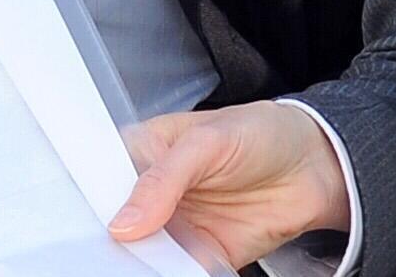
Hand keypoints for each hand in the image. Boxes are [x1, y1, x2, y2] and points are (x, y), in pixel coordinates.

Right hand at [107, 102, 352, 268]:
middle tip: (103, 249)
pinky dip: (168, 276)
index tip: (78, 221)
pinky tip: (162, 272)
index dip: (88, 199)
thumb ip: (165, 179)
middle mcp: (155, 193)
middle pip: (116, 222)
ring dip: (136, 263)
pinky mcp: (203, 254)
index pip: (102, 178)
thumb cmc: (261, 133)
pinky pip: (177, 272)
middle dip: (108, 239)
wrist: (317, 166)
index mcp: (145, 151)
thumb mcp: (207, 141)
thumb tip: (125, 221)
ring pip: (143, 253)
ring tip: (130, 264)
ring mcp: (178, 226)